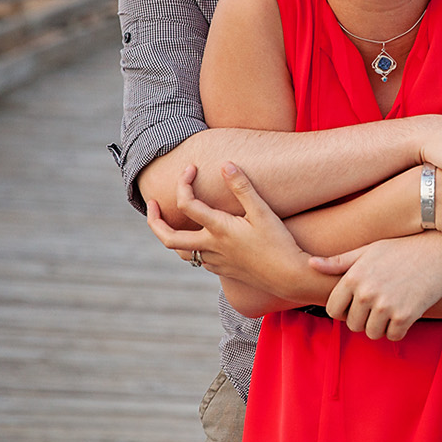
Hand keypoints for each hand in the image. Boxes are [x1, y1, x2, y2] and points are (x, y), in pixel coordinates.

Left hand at [146, 163, 303, 289]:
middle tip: (152, 204)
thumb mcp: (262, 212)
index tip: (191, 168)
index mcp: (218, 229)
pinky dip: (192, 247)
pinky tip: (202, 239)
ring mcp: (216, 261)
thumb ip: (242, 187)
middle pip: (168, 238)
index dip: (184, 182)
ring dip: (171, 236)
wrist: (289, 277)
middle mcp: (211, 247)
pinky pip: (199, 260)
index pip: (187, 203)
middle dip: (154, 220)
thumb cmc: (278, 243)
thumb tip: (225, 165)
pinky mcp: (224, 270)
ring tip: (171, 223)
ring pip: (182, 252)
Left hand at [310, 233, 441, 341]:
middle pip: (353, 325)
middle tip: (378, 306)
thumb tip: (310, 263)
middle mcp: (366, 292)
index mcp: (353, 276)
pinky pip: (393, 336)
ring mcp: (386, 305)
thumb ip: (338, 262)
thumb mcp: (368, 250)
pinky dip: (398, 330)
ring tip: (391, 308)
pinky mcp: (405, 315)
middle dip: (363, 319)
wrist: (440, 248)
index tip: (357, 304)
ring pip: (372, 333)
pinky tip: (404, 312)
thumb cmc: (402, 248)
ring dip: (380, 326)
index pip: (333, 310)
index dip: (344, 310)